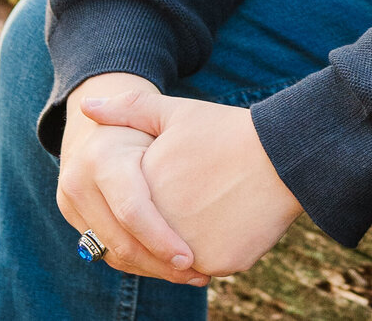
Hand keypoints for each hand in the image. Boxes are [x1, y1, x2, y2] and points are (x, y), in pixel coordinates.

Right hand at [56, 72, 208, 286]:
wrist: (98, 132)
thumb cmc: (137, 122)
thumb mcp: (148, 110)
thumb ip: (136, 106)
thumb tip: (91, 104)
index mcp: (99, 158)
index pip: (131, 210)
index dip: (160, 238)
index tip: (190, 257)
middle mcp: (77, 185)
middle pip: (121, 241)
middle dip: (161, 264)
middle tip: (199, 274)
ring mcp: (71, 208)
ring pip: (114, 254)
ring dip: (153, 269)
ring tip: (192, 274)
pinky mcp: (76, 223)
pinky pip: (109, 253)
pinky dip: (140, 263)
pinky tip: (169, 267)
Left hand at [80, 88, 303, 276]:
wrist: (283, 152)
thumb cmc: (227, 131)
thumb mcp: (176, 112)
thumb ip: (129, 110)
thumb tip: (87, 107)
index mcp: (144, 188)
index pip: (129, 213)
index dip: (146, 203)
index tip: (164, 192)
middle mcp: (162, 224)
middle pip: (150, 240)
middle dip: (161, 231)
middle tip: (190, 204)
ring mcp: (192, 249)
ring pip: (178, 258)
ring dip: (183, 247)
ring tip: (208, 214)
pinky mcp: (222, 263)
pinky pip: (208, 264)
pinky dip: (213, 253)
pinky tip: (228, 224)